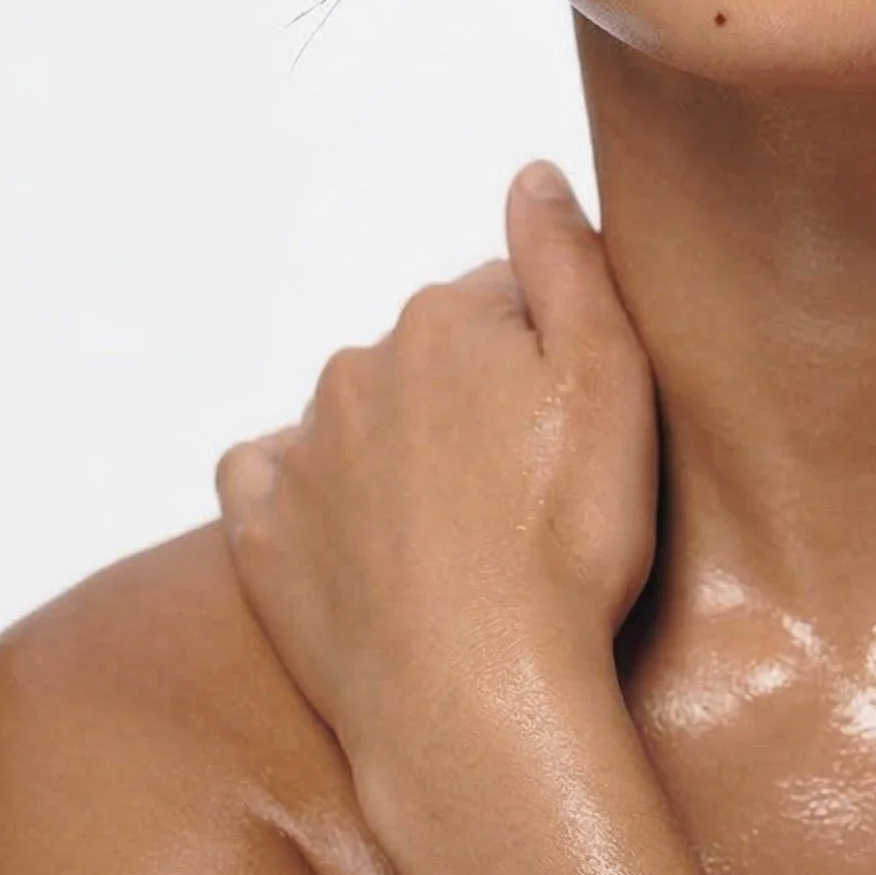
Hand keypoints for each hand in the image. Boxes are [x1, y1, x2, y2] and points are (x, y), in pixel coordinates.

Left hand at [216, 162, 656, 757]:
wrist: (479, 702)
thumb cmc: (566, 545)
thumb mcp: (612, 381)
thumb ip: (568, 260)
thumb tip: (533, 172)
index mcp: (443, 318)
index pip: (509, 296)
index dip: (557, 354)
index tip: (583, 423)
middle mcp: (357, 366)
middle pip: (434, 354)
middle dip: (479, 396)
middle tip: (535, 483)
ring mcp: (303, 454)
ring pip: (362, 415)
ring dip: (405, 445)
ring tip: (465, 526)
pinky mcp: (262, 537)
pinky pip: (270, 480)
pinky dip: (307, 489)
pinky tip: (356, 530)